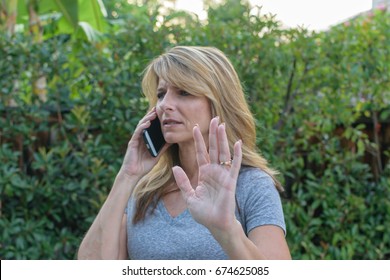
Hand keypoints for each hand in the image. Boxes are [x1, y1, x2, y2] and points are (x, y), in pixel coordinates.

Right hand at [120, 108, 169, 179]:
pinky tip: (147, 123)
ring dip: (147, 119)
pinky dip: (142, 127)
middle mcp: (140, 138)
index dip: (155, 120)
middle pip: (145, 124)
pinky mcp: (132, 143)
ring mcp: (136, 139)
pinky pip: (137, 133)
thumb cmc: (144, 166)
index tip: (162, 113)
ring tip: (153, 113)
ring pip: (141, 126)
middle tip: (157, 108)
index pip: (150, 127)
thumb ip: (163, 148)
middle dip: (151, 116)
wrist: (134, 174)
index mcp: (146, 140)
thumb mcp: (157, 155)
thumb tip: (172, 140)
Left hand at [172, 117, 241, 233]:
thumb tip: (174, 167)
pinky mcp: (231, 180)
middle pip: (213, 148)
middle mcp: (214, 171)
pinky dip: (236, 154)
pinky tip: (237, 142)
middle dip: (213, 133)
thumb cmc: (204, 213)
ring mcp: (223, 175)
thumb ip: (182, 182)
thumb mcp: (189, 196)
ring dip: (222, 138)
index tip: (194, 127)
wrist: (215, 224)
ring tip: (221, 124)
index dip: (198, 140)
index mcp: (204, 174)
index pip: (200, 153)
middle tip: (214, 118)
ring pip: (223, 152)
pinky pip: (234, 165)